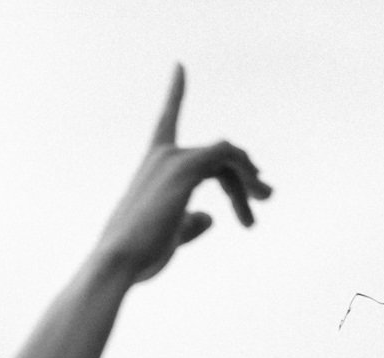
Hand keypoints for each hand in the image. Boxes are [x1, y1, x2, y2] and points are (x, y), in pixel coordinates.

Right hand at [95, 64, 269, 286]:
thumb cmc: (137, 258)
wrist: (118, 264)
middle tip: (265, 197)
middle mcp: (162, 156)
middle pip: (214, 157)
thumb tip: (209, 218)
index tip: (180, 66)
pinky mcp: (185, 168)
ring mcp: (173, 159)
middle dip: (242, 177)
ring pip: (226, 156)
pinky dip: (246, 169)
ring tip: (265, 201)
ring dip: (249, 181)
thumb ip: (189, 224)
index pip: (166, 122)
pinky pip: (227, 155)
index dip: (175, 93)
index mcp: (151, 167)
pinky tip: (257, 190)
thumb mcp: (169, 238)